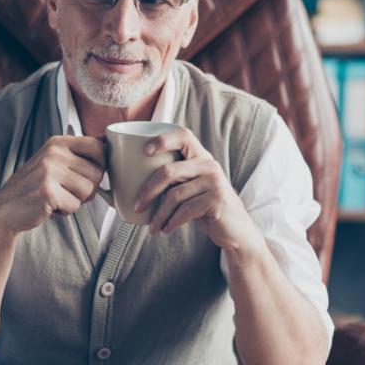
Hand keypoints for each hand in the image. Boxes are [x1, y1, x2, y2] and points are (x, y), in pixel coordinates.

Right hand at [0, 135, 105, 234]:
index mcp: (57, 142)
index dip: (100, 164)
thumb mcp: (53, 161)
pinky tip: (51, 206)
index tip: (88, 173)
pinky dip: (66, 211)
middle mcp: (54, 153)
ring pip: (89, 190)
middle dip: (87, 188)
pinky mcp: (48, 192)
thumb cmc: (34, 187)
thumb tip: (108, 145)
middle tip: (68, 191)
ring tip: (58, 197)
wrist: (6, 208)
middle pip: (97, 173)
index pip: (98, 146)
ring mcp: (50, 172)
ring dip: (76, 200)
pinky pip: (75, 205)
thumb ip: (77, 154)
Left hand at [133, 127, 259, 250]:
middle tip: (137, 206)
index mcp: (200, 156)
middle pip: (169, 171)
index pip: (183, 135)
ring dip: (159, 214)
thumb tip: (130, 181)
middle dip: (148, 191)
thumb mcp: (190, 187)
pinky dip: (172, 222)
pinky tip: (166, 229)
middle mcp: (209, 164)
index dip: (162, 140)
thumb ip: (173, 179)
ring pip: (175, 195)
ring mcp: (215, 182)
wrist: (235, 229)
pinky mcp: (217, 200)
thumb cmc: (204, 206)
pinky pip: (186, 210)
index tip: (144, 152)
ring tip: (152, 227)